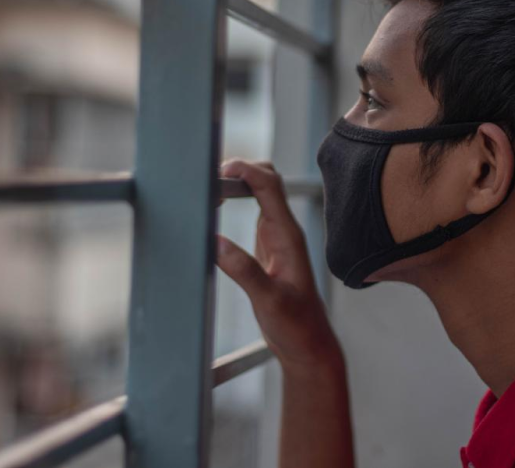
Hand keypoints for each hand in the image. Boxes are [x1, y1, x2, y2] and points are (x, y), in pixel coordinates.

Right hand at [215, 159, 342, 372]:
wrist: (308, 343)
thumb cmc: (295, 326)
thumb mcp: (268, 301)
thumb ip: (245, 271)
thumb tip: (215, 242)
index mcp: (288, 236)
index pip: (270, 186)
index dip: (245, 170)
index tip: (218, 170)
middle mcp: (285, 231)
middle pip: (267, 180)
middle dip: (240, 169)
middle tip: (207, 180)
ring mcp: (277, 236)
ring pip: (260, 192)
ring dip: (237, 182)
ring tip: (206, 190)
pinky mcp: (268, 247)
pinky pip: (255, 210)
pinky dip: (236, 200)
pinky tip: (215, 208)